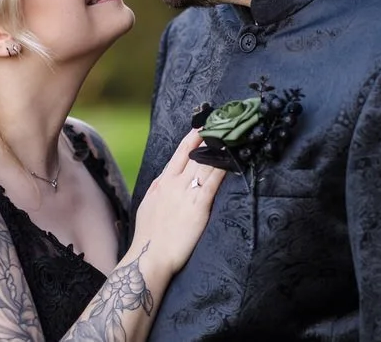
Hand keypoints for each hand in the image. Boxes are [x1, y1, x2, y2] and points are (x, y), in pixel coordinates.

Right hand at [132, 129, 224, 274]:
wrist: (149, 257)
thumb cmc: (149, 235)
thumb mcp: (148, 203)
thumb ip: (159, 187)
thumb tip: (165, 176)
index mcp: (163, 181)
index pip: (181, 152)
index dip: (194, 137)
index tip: (204, 125)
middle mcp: (175, 183)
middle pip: (196, 154)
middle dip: (211, 138)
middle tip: (224, 123)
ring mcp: (187, 193)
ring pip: (206, 165)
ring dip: (220, 150)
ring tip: (232, 136)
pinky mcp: (199, 207)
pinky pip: (213, 183)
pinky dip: (223, 169)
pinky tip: (232, 160)